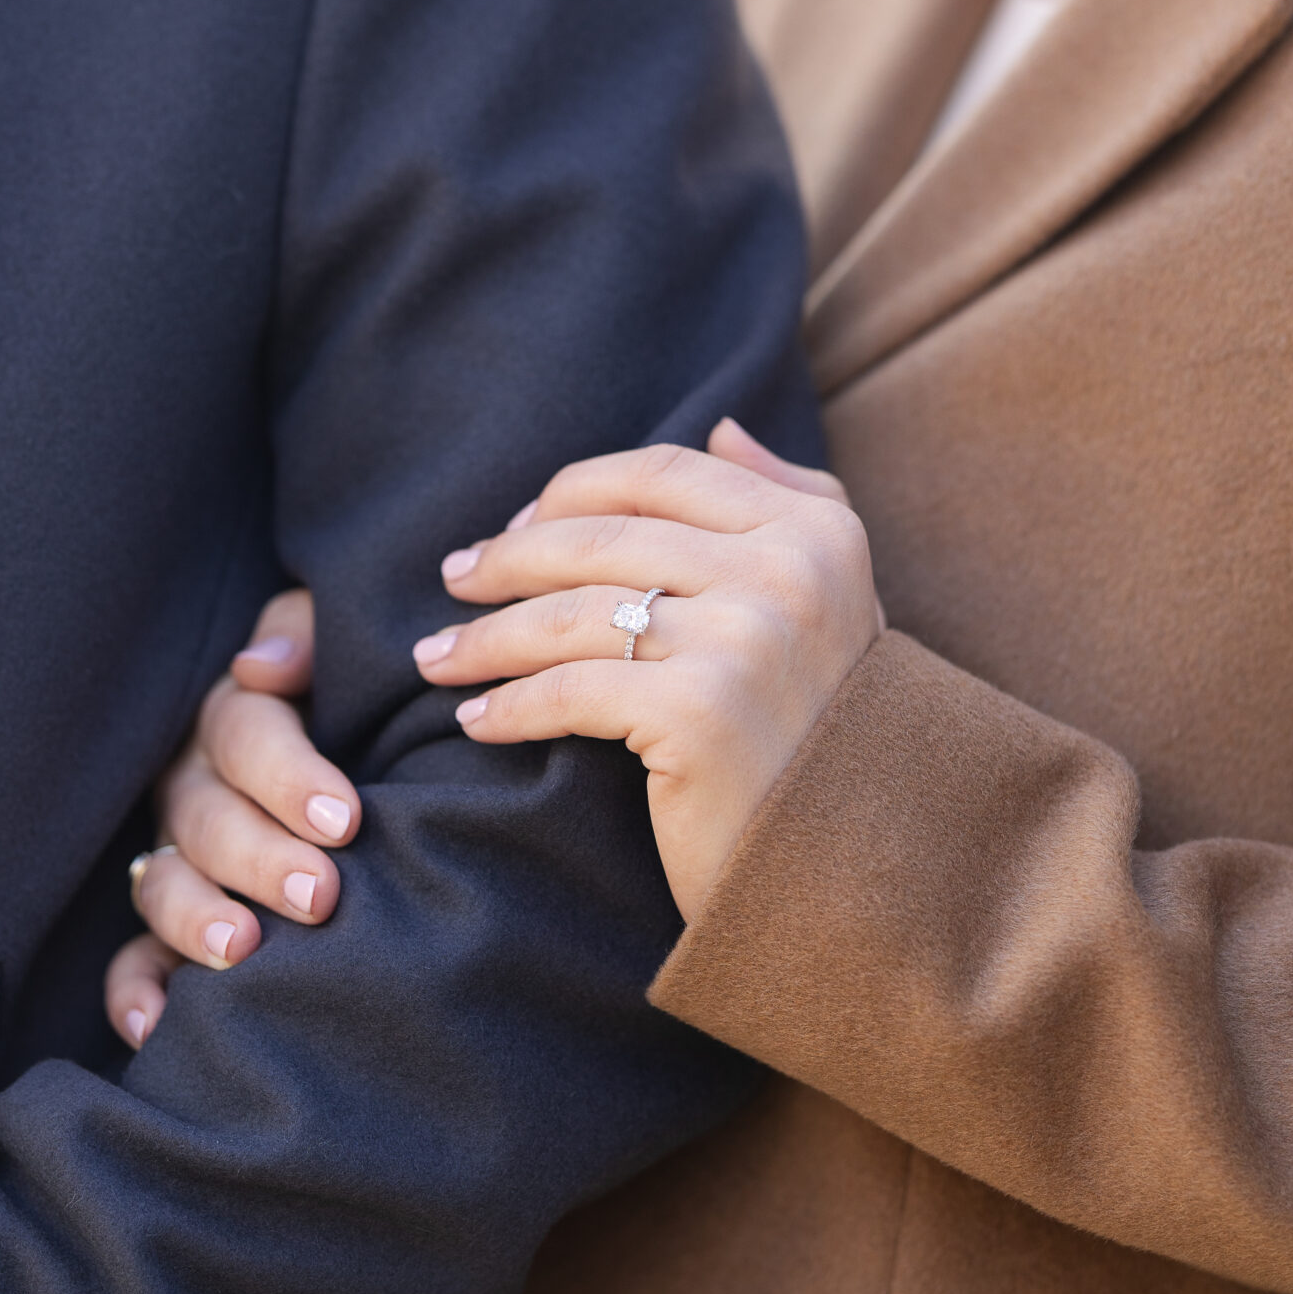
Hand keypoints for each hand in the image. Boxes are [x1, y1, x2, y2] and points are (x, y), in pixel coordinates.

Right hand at [103, 588, 358, 1048]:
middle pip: (206, 818)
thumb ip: (305, 636)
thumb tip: (263, 669)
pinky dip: (135, 992)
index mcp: (233, 716)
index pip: (244, 735)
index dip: (290, 776)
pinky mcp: (167, 921)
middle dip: (260, 857)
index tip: (345, 818)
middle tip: (319, 893)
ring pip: (161, 884)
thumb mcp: (335, 647)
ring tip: (243, 951)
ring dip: (196, 919)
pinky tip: (155, 1028)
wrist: (358, 755)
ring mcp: (171, 854)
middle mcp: (191, 786)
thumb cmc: (351, 699)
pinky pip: (133, 959)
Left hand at [413, 419, 881, 924]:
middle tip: (455, 578)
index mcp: (814, 528)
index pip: (660, 474)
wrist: (854, 868)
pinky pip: (568, 691)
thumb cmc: (825, 731)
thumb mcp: (834, 596)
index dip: (569, 492)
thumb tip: (720, 425)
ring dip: (487, 636)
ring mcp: (744, 640)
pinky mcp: (698, 713)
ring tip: (438, 655)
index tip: (513, 528)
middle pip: (600, 537)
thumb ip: (790, 498)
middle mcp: (786, 571)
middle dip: (508, 557)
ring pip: (571, 612)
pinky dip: (509, 706)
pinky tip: (476, 718)